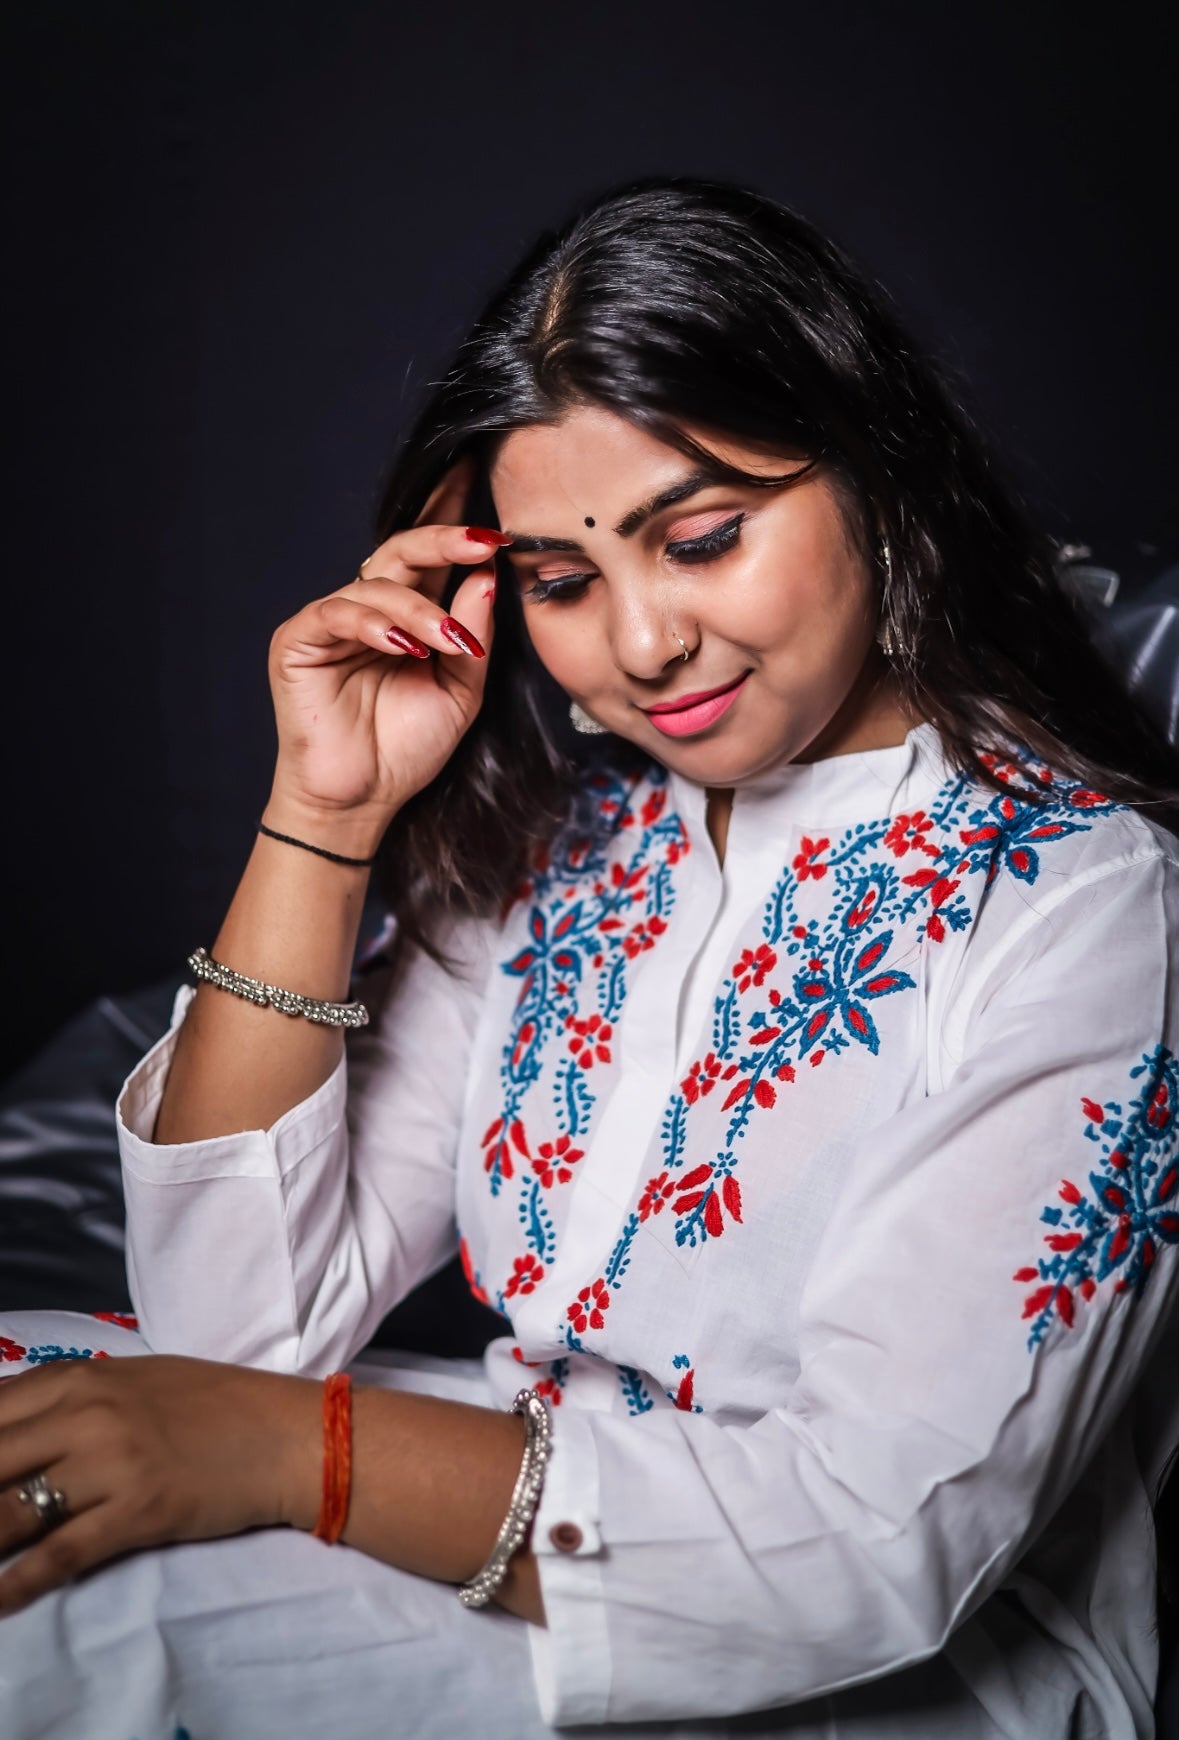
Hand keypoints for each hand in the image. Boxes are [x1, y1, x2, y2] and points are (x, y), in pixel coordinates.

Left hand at [0, 1356, 319, 1615]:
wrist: (284, 1434)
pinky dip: (18, 1583)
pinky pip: (60, 1553)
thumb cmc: (213, 1404)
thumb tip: (9, 1426)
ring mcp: (109, 1463)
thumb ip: (70, 1398)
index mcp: (79, 1378)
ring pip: (9, 1511)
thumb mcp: (133, 1381)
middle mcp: (84, 1414)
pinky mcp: (136, 1511)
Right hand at [265, 463, 506, 853]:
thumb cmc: (407, 748)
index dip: (455, 523)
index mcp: (406, 616)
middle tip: (484, 541)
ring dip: (419, 610)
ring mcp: (330, 622)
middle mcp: (367, 609)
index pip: (431, 557)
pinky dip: (374, 624)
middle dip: (444, 540)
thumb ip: (473, 631)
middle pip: (402, 551)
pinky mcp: (298, 640)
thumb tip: (488, 573)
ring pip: (376, 585)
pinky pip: (336, 612)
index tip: (492, 494)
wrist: (363, 800)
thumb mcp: (461, 687)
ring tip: (446, 643)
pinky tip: (403, 646)